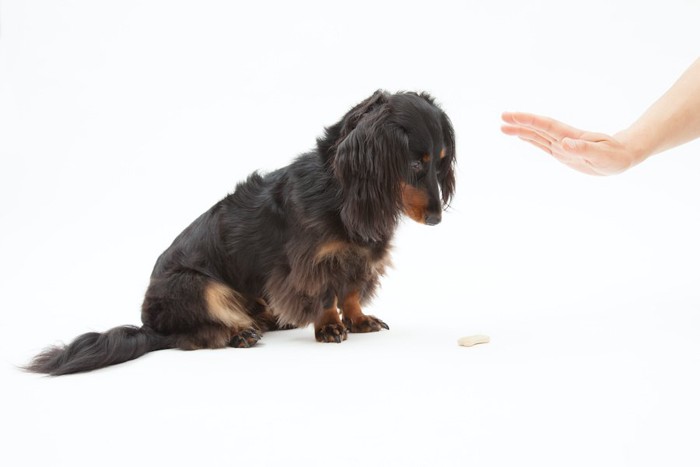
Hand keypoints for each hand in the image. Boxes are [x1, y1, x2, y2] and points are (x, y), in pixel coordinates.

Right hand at [501, 112, 643, 175]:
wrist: (622, 156)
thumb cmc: (615, 157)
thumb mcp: (603, 156)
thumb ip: (584, 149)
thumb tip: (564, 143)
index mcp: (571, 137)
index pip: (547, 126)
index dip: (530, 121)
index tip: (514, 116)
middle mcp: (563, 139)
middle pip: (538, 128)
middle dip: (520, 123)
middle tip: (502, 117)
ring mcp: (561, 146)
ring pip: (537, 136)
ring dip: (521, 130)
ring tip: (503, 127)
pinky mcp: (561, 153)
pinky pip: (542, 144)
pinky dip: (530, 139)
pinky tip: (521, 136)